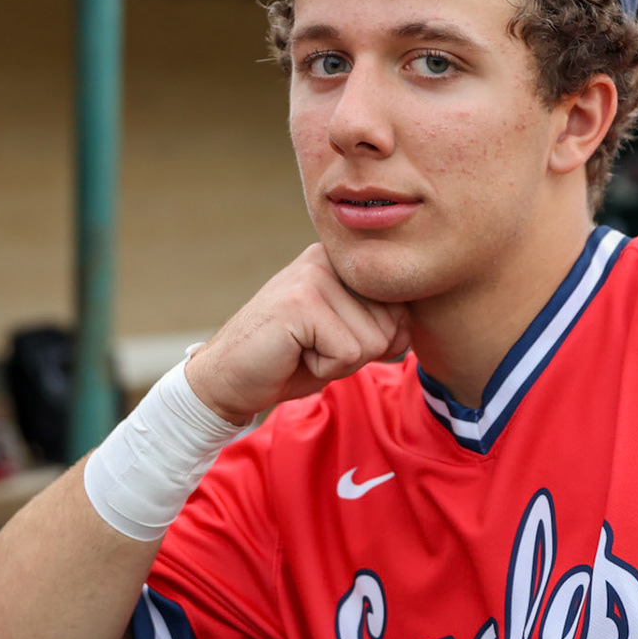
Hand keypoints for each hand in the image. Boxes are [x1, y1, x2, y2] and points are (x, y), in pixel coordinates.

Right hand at [186, 244, 408, 424]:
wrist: (226, 379)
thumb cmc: (288, 361)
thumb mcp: (345, 341)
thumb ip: (381, 326)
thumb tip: (410, 327)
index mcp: (342, 262)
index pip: (399, 308)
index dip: (373, 341)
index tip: (328, 341)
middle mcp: (328, 259)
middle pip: (390, 325)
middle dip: (357, 354)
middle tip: (311, 348)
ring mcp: (313, 275)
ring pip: (372, 340)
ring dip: (339, 362)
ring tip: (301, 349)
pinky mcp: (301, 300)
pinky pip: (348, 351)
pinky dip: (324, 367)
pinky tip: (293, 354)